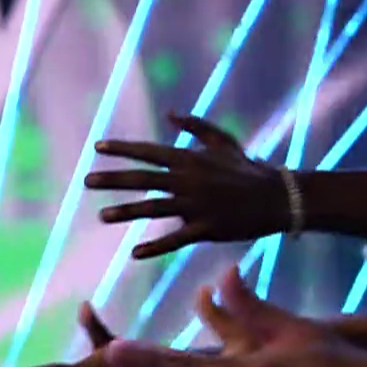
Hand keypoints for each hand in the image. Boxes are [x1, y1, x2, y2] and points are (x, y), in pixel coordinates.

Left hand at [88, 114, 290, 258]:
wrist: (280, 197)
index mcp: (191, 160)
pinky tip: (134, 253)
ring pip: (155, 208)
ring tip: (101, 216)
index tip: (97, 147)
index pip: (149, 152)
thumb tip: (170, 113)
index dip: (123, 149)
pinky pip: (176, 239)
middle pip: (144, 179)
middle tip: (87, 180)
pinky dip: (155, 247)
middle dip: (114, 179)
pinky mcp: (208, 228)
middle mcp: (190, 180)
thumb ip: (196, 126)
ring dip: (127, 212)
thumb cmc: (248, 169)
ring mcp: (198, 205)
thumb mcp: (224, 142)